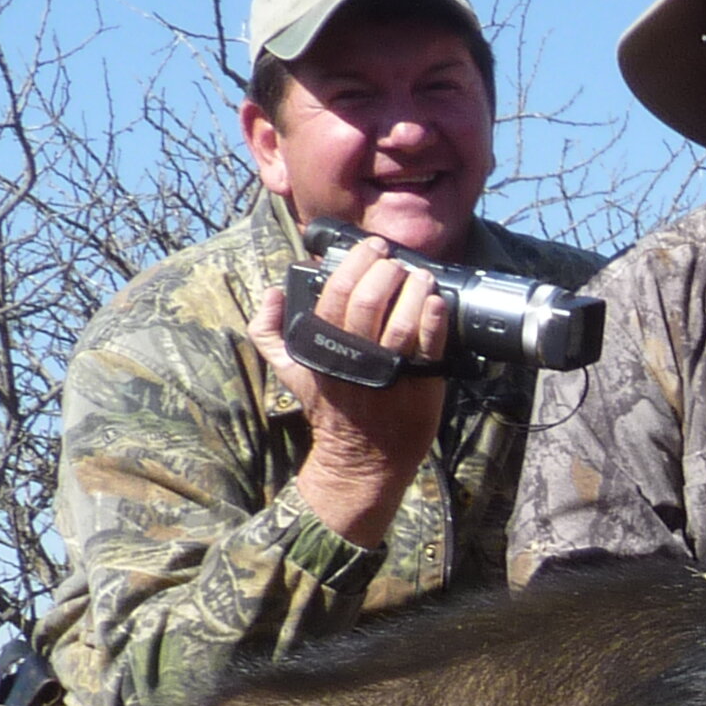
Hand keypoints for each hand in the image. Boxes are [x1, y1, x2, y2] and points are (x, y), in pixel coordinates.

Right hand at [247, 234, 452, 551]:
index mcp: (323, 345)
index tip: (372, 248)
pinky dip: (435, 319)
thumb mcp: (288, 370)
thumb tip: (271, 293)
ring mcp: (389, 371)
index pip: (337, 291)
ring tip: (421, 276)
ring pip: (402, 320)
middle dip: (385, 270)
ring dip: (414, 289)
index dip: (357, 261)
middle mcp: (354, 356)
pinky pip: (430, 346)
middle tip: (396, 261)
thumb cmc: (329, 407)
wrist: (362, 457)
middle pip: (370, 300)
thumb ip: (267, 331)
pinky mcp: (420, 384)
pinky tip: (438, 301)